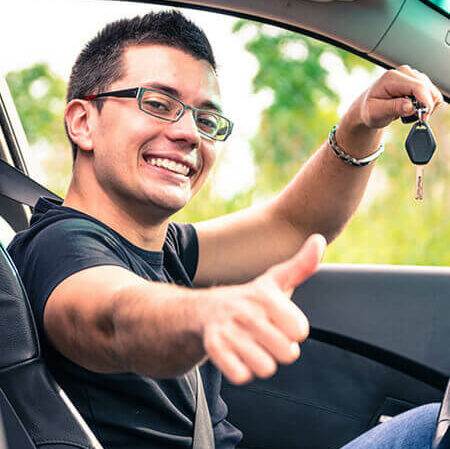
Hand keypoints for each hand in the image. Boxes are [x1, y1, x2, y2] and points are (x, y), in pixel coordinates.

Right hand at [200, 234, 326, 384]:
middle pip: (287, 353)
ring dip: (261, 361)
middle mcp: (247, 311)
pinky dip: (242, 370)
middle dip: (279, 348)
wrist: (206, 309)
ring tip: (252, 344)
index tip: (279, 320)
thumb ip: (302, 264)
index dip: (292, 330)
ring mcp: (229, 329)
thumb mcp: (276, 280)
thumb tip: (319, 239)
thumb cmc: (252, 299)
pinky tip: (237, 353)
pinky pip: (242, 376)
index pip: (300, 331)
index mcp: (266, 295)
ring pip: (266, 368)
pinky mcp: (214, 348)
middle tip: (265, 334)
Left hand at [359, 65, 443, 128]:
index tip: (424, 117)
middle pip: (427, 87)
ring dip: (426, 104)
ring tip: (411, 114)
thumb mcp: (376, 112)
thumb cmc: (368, 110)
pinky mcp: (415, 81)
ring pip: (431, 90)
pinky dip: (426, 103)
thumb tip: (410, 106)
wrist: (366, 109)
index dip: (425, 102)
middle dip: (426, 105)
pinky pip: (429, 92)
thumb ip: (393, 108)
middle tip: (417, 118)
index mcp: (391, 78)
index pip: (417, 87)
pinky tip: (415, 109)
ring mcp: (410, 75)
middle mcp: (403, 72)